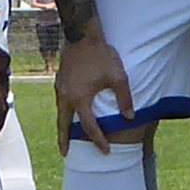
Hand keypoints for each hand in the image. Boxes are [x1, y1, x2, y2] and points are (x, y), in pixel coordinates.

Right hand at [54, 32, 143, 147]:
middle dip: (64, 140)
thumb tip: (129, 117)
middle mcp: (66, 96)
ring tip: (66, 136)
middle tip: (65, 154)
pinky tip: (69, 112)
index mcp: (79, 98)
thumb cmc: (101, 55)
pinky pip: (60, 102)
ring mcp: (60, 88)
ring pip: (60, 113)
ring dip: (63, 126)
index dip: (98, 140)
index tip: (105, 150)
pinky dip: (64, 112)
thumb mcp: (118, 77)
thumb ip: (124, 98)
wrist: (82, 35)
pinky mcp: (60, 80)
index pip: (89, 127)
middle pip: (63, 124)